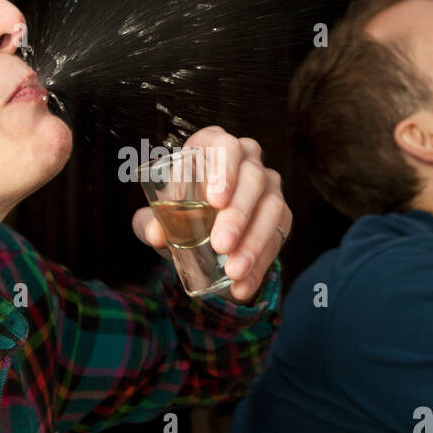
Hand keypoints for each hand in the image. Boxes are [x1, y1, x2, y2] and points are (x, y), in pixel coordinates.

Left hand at [131, 126, 290, 301]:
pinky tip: (243, 286)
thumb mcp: (159, 219)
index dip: (223, 169)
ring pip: (272, 207)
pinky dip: (260, 265)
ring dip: (253, 242)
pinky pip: (278, 237)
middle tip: (221, 244)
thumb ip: (151, 223)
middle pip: (252, 178)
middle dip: (238, 214)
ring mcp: (268, 186)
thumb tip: (155, 234)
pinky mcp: (281, 214)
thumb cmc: (178, 213)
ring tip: (233, 271)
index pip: (224, 146)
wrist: (199, 238)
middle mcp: (247, 159)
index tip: (215, 200)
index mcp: (213, 147)